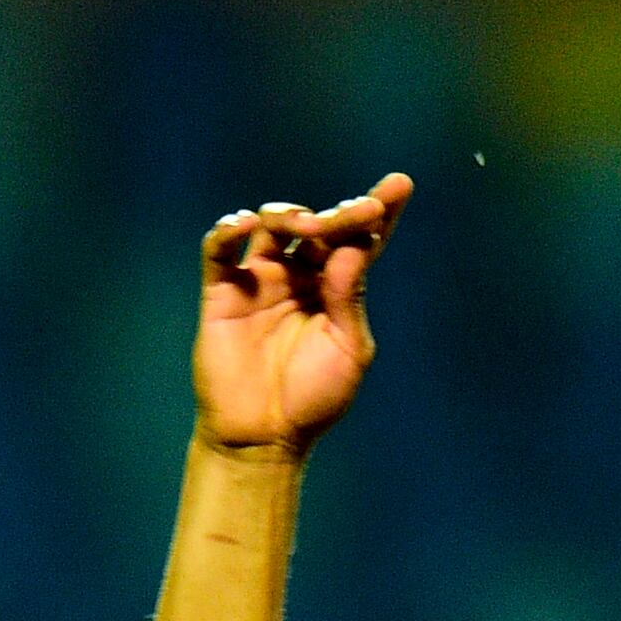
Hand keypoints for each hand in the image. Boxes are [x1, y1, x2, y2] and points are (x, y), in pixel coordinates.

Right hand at [193, 173, 411, 454]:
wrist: (262, 436)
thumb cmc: (312, 398)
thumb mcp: (347, 348)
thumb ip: (350, 298)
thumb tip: (353, 247)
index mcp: (337, 290)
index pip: (359, 240)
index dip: (377, 211)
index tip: (400, 184)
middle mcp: (300, 277)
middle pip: (320, 227)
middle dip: (341, 215)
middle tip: (358, 212)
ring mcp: (260, 280)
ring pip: (273, 226)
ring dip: (291, 216)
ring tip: (307, 227)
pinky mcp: (223, 292)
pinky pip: (221, 249)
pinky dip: (230, 230)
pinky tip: (247, 224)